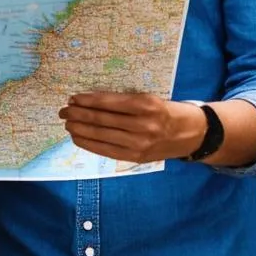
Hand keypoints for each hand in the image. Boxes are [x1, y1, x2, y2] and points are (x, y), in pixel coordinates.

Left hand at [59, 92, 204, 163]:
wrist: (192, 134)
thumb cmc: (168, 111)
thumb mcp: (151, 98)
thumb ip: (125, 101)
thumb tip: (91, 101)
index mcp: (146, 104)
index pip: (109, 102)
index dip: (87, 100)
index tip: (73, 98)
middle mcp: (143, 125)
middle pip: (102, 119)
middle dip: (78, 115)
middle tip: (63, 110)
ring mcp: (139, 144)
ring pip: (101, 135)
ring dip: (80, 129)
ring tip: (67, 123)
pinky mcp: (136, 157)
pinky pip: (106, 151)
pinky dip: (89, 144)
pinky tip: (78, 138)